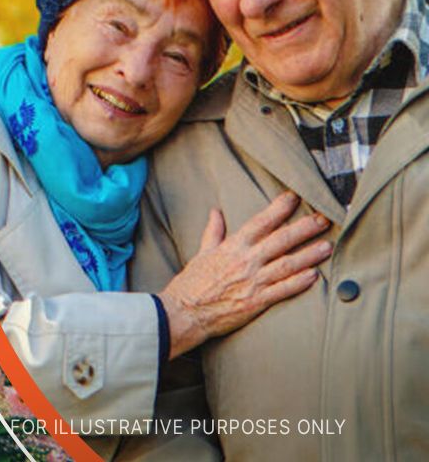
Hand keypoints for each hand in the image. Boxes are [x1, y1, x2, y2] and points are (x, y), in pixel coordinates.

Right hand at [157, 192, 329, 359]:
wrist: (184, 312)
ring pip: (287, 264)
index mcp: (232, 247)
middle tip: (323, 219)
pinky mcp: (256, 301)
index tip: (294, 197)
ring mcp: (252, 281)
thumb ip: (213, 232)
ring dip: (309, 254)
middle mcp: (245, 261)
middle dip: (304, 228)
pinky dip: (299, 282)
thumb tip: (215, 212)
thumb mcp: (201, 253)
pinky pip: (283, 290)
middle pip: (281, 240)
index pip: (260, 222)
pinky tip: (314, 276)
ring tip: (327, 246)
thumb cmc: (191, 284)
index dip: (278, 208)